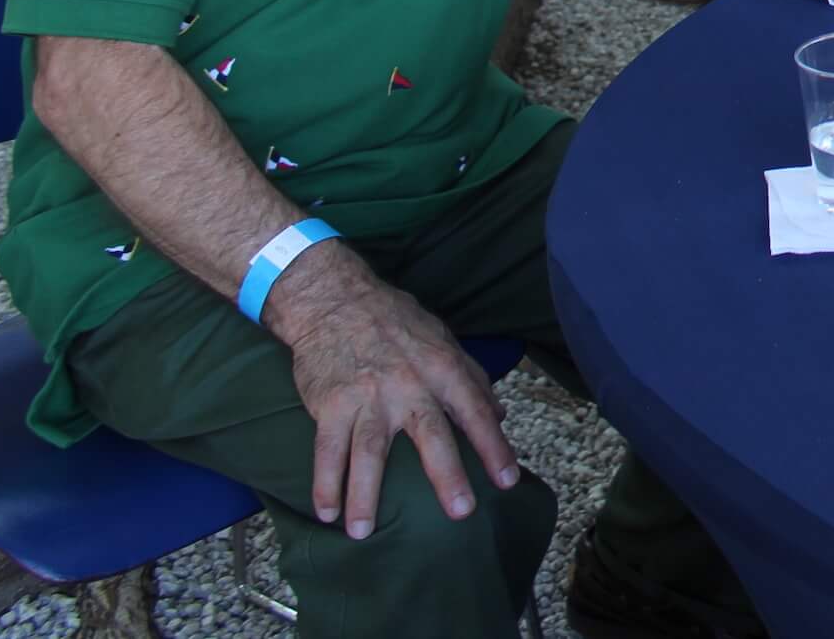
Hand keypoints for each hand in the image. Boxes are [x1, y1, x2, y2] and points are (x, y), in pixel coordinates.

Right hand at [266, 251, 519, 539]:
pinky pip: (327, 450)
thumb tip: (500, 415)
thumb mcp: (443, 339)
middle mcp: (408, 384)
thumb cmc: (396, 322)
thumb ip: (471, 378)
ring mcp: (367, 396)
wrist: (336, 300)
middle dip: (447, 474)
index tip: (508, 480)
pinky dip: (325, 484)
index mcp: (442, 367)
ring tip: (365, 534)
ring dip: (365, 496)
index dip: (494, 446)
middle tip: (460, 512)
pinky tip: (327, 513)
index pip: (475, 411)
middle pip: (431, 434)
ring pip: (368, 452)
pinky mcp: (330, 404)